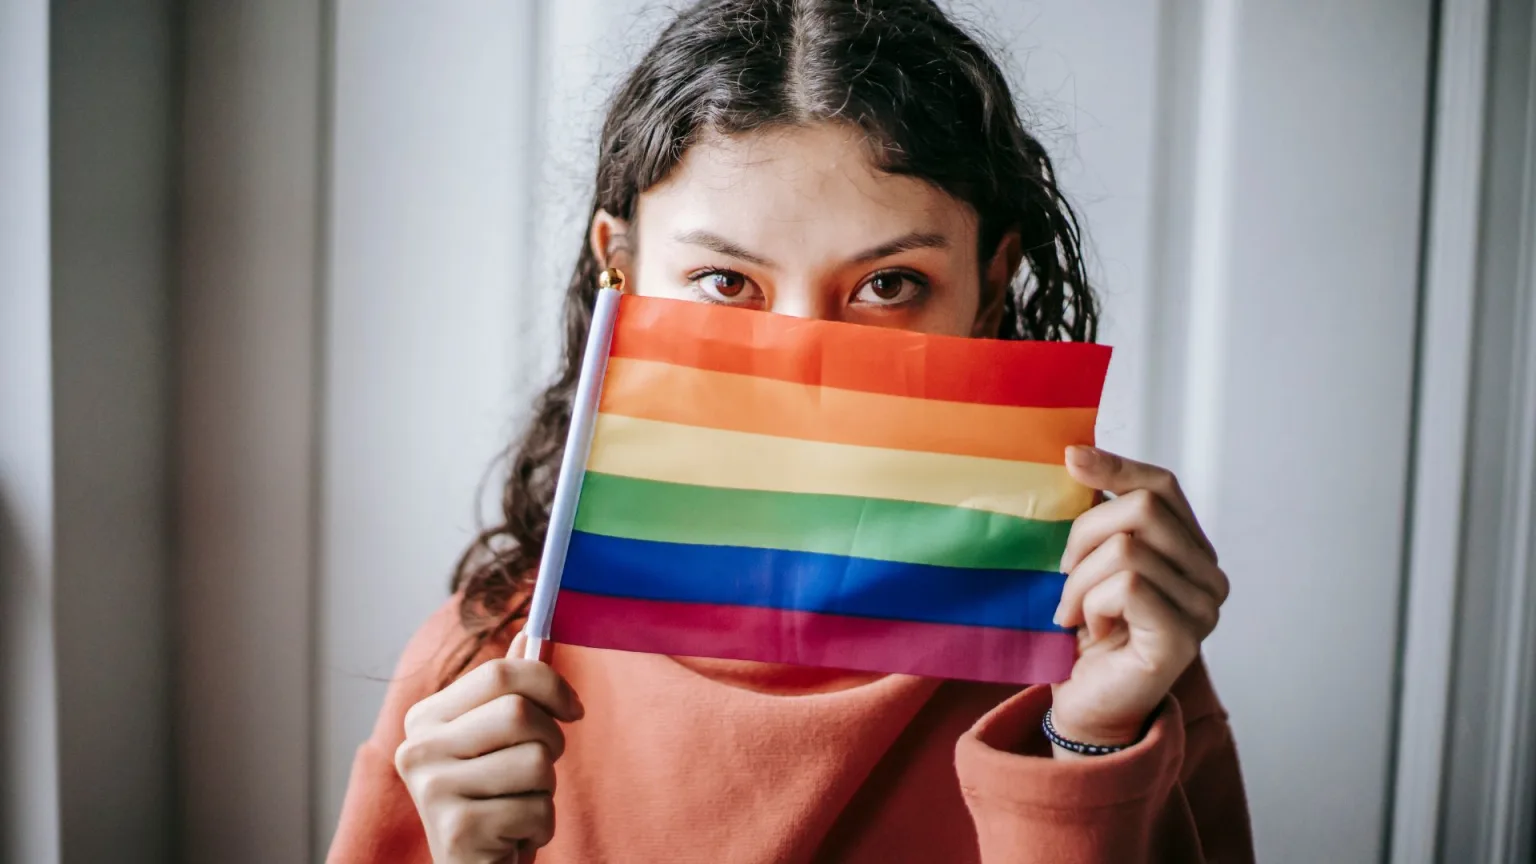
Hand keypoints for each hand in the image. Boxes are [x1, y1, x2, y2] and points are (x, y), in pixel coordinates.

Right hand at [395, 631, 583, 862]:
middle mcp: (418, 750)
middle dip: (550, 742)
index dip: (550, 684)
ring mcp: (432, 791)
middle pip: (518, 713)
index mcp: (425, 718)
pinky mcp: (457, 832)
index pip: (500, 672)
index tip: (573, 709)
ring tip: (518, 805)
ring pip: (534, 763)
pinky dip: (540, 826)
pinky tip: (512, 835)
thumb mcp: (497, 741)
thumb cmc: (492, 799)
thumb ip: (509, 690)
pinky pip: (535, 810)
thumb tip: (530, 633)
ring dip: (545, 790)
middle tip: (540, 768)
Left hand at [1048, 446, 1228, 753]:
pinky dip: (1092, 604)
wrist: (1082, 703)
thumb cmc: (1084, 633)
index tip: (1071, 459)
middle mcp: (1209, 576)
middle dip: (1083, 536)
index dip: (1117, 467)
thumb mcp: (1086, 560)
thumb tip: (1077, 452)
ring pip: (1128, 548)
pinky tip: (1090, 630)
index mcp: (1189, 550)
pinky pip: (1128, 587)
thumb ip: (1096, 515)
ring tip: (1072, 611)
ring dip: (1079, 580)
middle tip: (1064, 578)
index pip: (1162, 487)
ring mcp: (1203, 609)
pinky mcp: (1183, 638)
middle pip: (1141, 509)